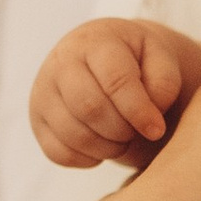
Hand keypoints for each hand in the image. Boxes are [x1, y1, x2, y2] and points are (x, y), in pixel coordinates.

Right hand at [30, 20, 200, 170]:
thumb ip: (163, 84)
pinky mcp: (37, 120)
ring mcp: (43, 91)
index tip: (156, 130)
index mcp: (95, 41)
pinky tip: (104, 145)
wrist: (109, 60)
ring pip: (73, 134)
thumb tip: (149, 120)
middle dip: (121, 130)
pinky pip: (58, 153)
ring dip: (107, 148)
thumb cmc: (140, 61)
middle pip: (89, 108)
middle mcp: (61, 62)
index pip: (113, 80)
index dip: (138, 110)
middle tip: (137, 132)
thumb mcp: (161, 60)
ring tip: (124, 138)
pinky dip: (87, 159)